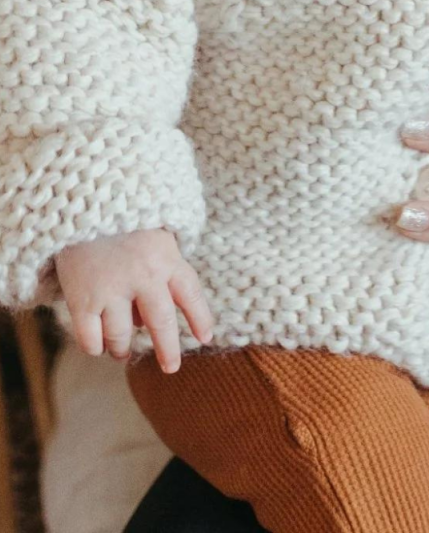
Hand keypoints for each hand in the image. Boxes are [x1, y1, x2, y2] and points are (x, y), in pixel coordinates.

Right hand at [55, 229, 213, 372]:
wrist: (82, 202)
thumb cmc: (124, 221)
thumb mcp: (157, 234)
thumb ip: (164, 266)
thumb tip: (150, 317)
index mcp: (166, 258)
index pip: (190, 294)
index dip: (200, 318)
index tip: (206, 338)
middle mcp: (143, 276)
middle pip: (161, 323)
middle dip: (168, 349)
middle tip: (171, 367)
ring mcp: (111, 289)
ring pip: (122, 337)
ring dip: (122, 348)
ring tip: (122, 350)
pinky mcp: (82, 299)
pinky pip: (90, 339)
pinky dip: (95, 346)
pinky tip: (98, 343)